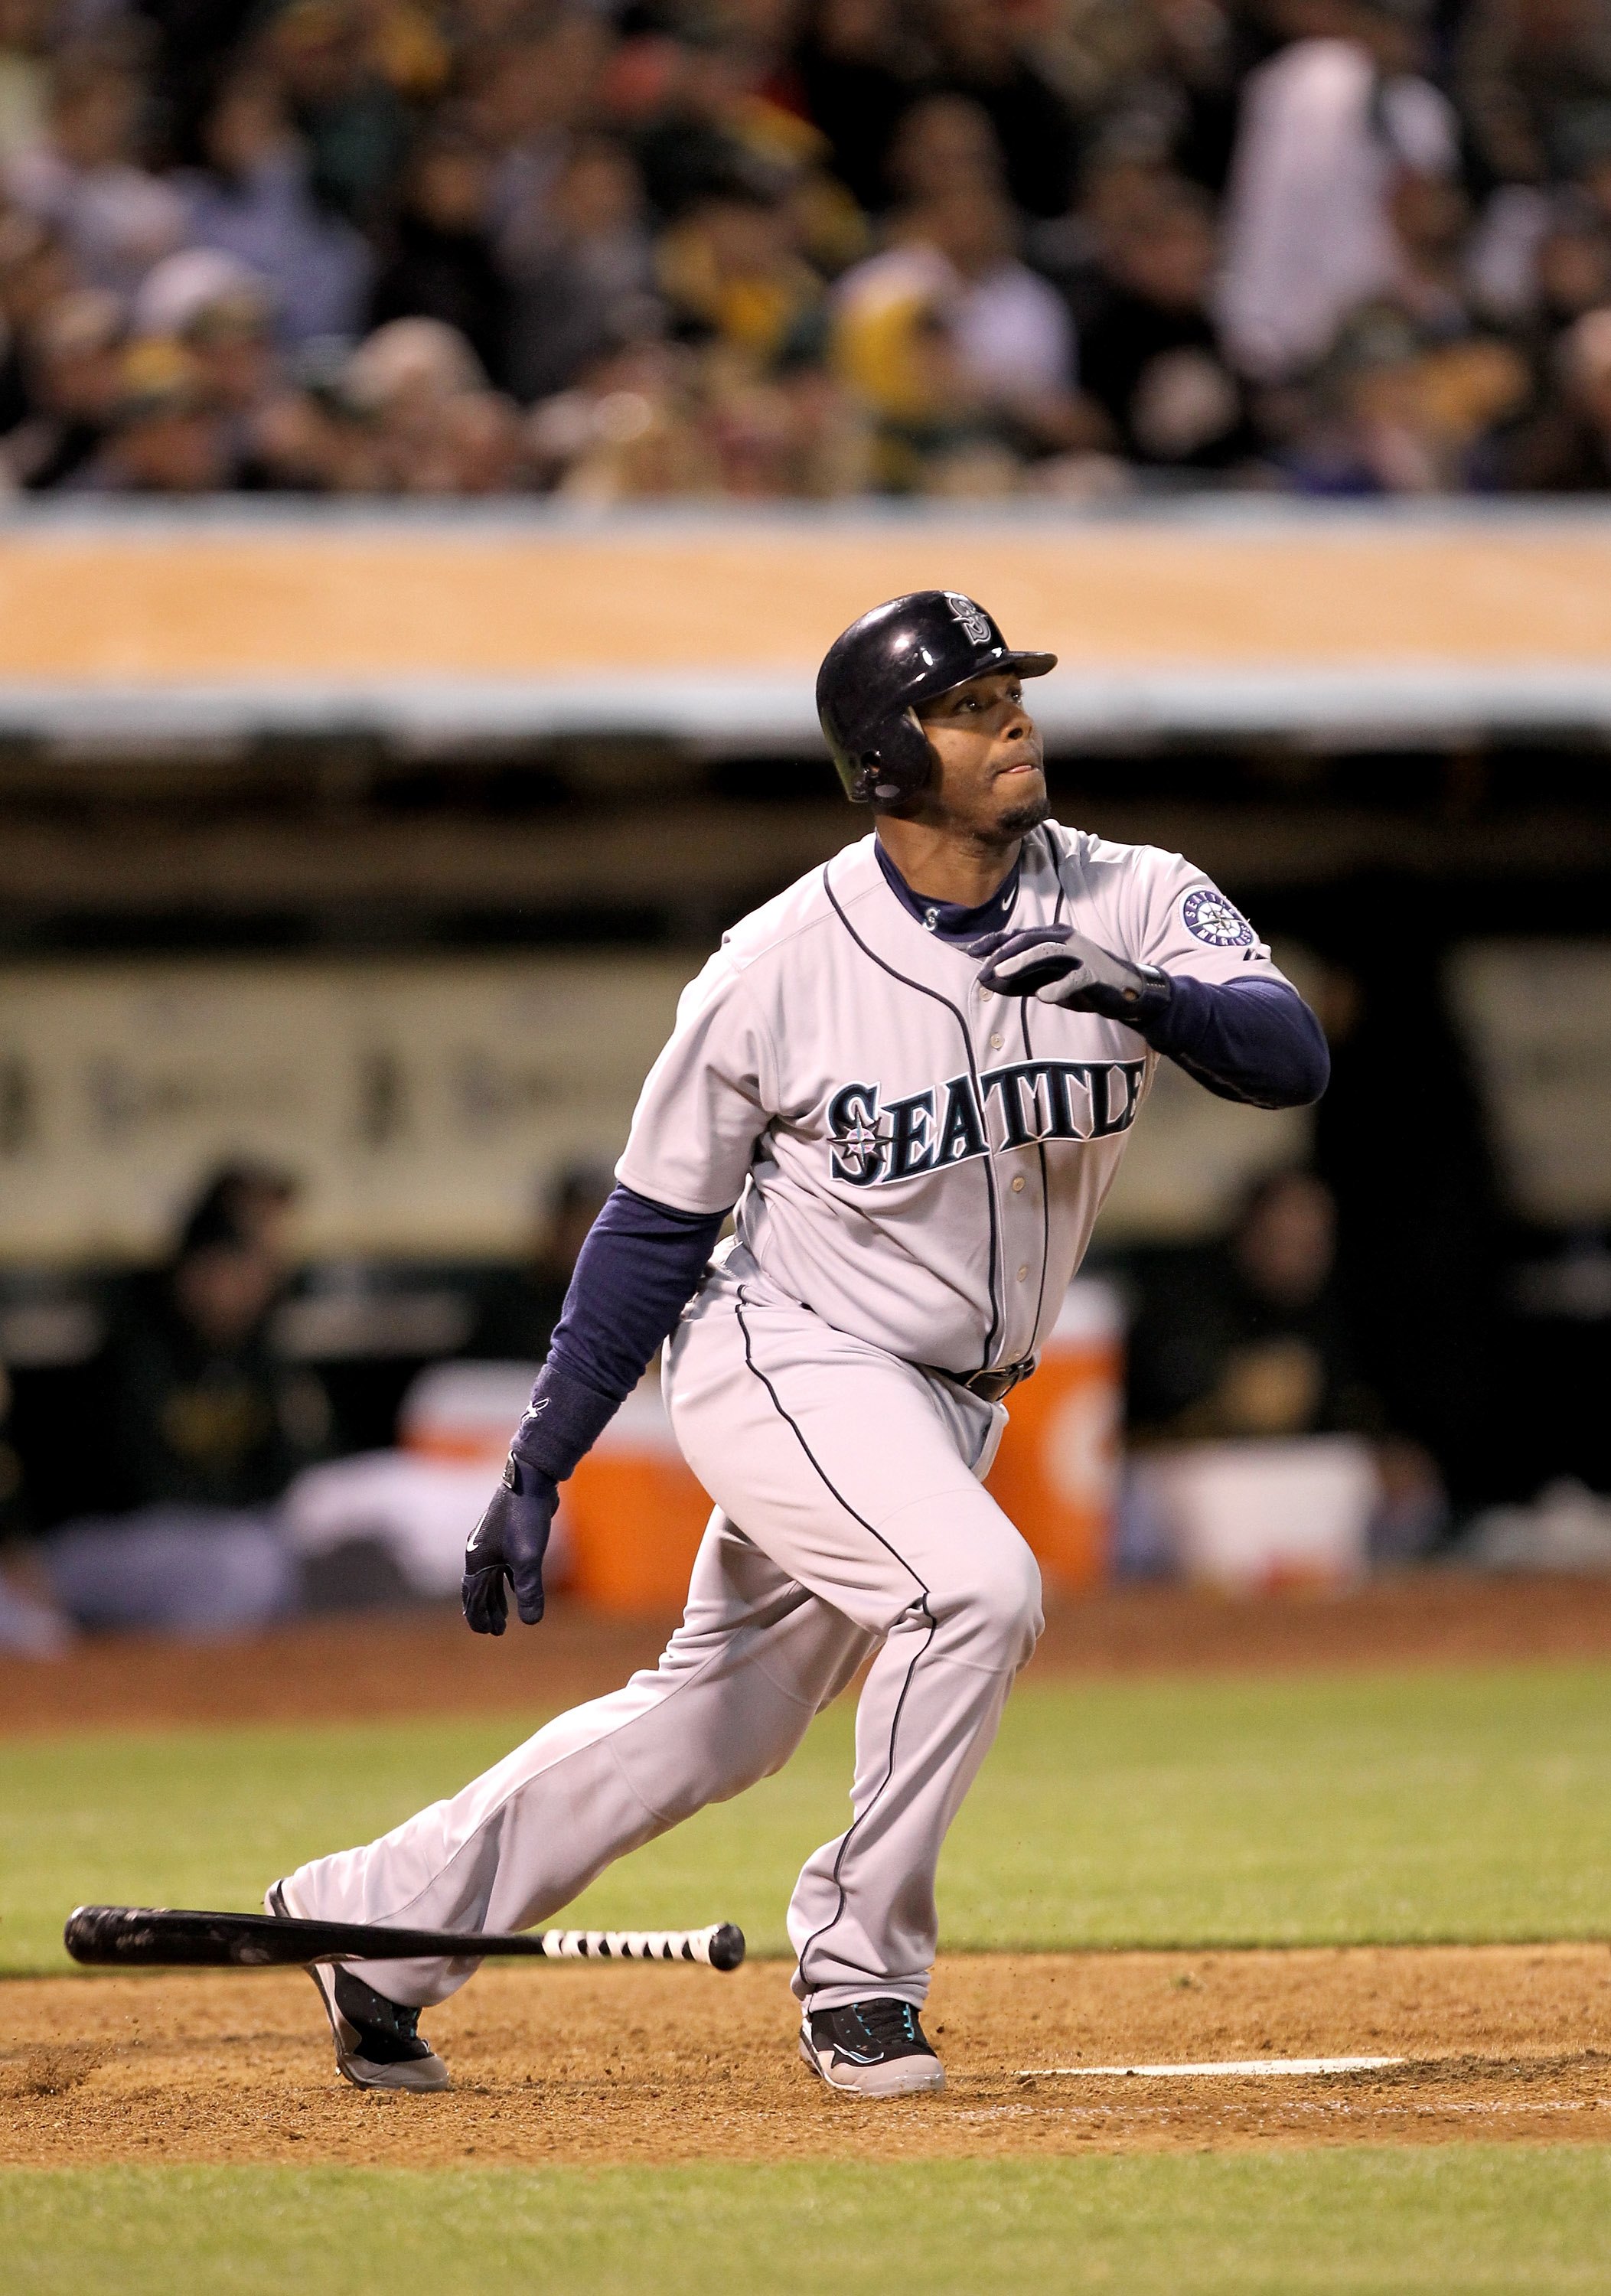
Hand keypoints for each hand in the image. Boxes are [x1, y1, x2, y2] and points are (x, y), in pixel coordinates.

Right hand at [462, 1452, 557, 1634]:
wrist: (531, 1480)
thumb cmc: (525, 1518)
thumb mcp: (528, 1559)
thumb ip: (528, 1591)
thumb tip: (531, 1622)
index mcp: (477, 1559)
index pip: (472, 1596)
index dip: (478, 1616)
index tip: (486, 1633)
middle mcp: (480, 1552)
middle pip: (480, 1590)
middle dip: (487, 1611)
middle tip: (496, 1631)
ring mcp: (493, 1543)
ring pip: (492, 1579)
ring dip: (497, 1598)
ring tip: (504, 1617)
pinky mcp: (508, 1535)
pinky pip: (503, 1566)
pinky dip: (508, 1582)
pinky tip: (518, 1588)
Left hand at [969, 924, 1170, 1023]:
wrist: (1125, 992)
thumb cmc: (1082, 984)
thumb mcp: (1045, 981)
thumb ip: (1018, 981)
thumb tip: (985, 981)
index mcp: (1052, 937)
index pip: (1017, 935)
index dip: (992, 942)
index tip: (970, 951)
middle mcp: (1064, 939)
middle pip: (1028, 941)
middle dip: (1002, 955)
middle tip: (982, 970)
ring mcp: (1080, 955)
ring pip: (1046, 953)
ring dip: (1020, 964)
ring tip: (999, 975)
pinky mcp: (1094, 974)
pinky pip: (1073, 979)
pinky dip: (1058, 987)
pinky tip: (1043, 997)